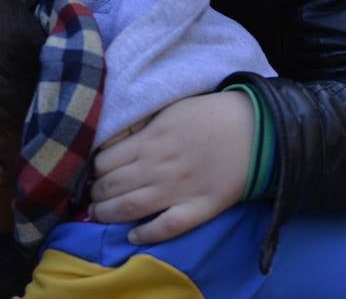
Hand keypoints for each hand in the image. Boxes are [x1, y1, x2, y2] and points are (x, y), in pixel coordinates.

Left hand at [89, 91, 251, 244]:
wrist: (253, 129)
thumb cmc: (209, 115)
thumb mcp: (168, 109)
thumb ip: (140, 125)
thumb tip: (112, 139)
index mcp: (150, 140)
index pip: (105, 161)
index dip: (94, 170)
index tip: (93, 173)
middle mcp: (158, 167)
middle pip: (113, 186)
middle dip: (96, 194)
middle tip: (92, 197)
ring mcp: (178, 190)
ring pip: (131, 208)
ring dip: (109, 214)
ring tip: (99, 215)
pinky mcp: (199, 208)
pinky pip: (167, 226)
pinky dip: (146, 234)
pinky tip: (133, 236)